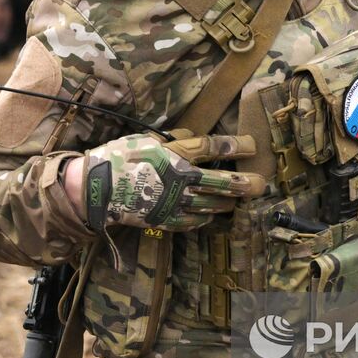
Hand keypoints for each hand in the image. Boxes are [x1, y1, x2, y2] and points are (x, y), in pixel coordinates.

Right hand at [82, 130, 265, 231]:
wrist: (97, 189)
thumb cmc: (119, 157)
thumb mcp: (146, 138)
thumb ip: (174, 139)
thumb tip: (194, 137)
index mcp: (176, 155)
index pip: (214, 148)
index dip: (236, 146)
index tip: (251, 144)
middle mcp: (181, 180)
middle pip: (222, 184)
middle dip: (245, 184)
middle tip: (260, 184)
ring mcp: (176, 203)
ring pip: (212, 205)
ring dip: (228, 202)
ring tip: (238, 201)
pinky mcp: (167, 219)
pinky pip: (194, 221)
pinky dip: (205, 218)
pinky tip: (212, 215)